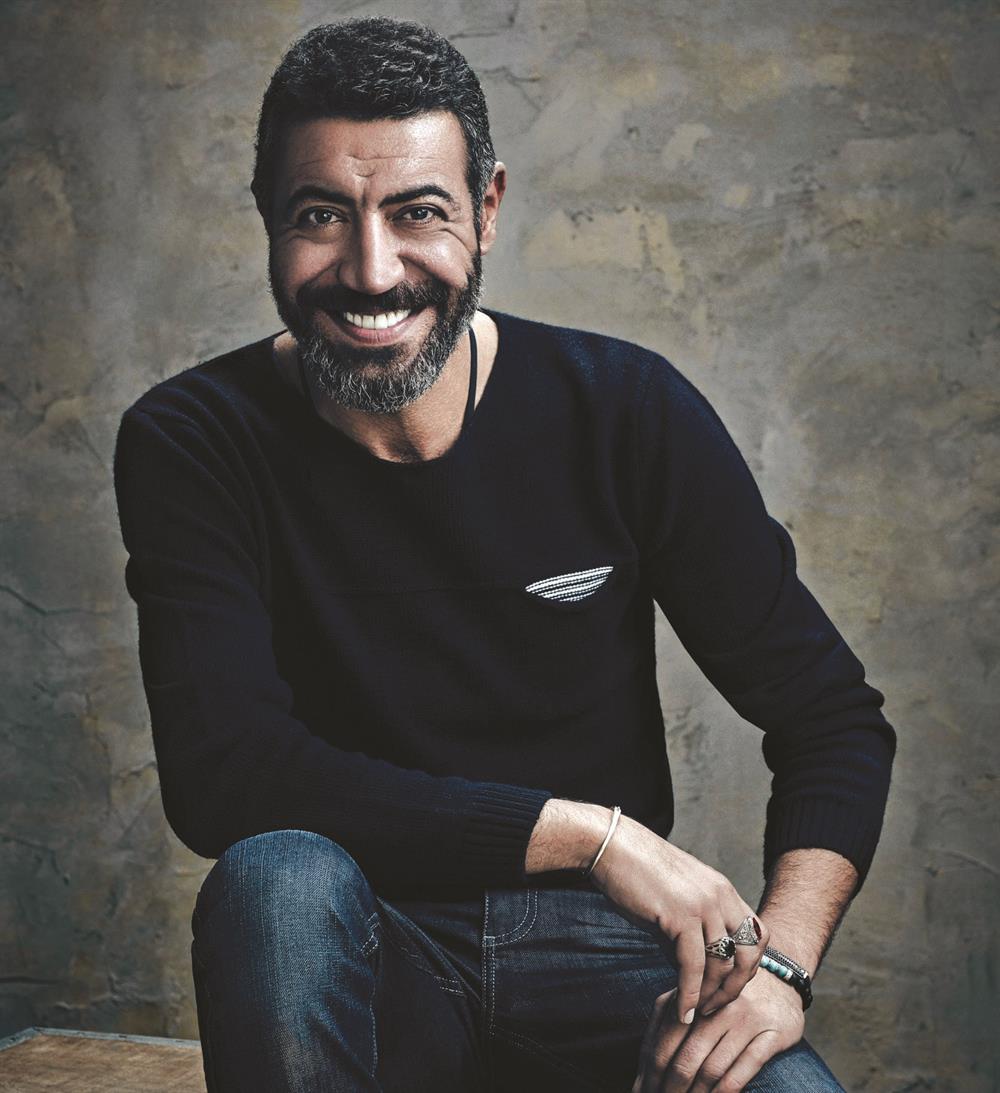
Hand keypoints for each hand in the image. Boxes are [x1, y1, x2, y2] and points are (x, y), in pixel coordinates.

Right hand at [588, 816, 767, 1021]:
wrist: (614, 847)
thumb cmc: (638, 874)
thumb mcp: (675, 903)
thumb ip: (689, 934)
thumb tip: (690, 974)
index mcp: (723, 890)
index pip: (757, 935)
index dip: (750, 966)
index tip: (728, 986)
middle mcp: (720, 896)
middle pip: (751, 953)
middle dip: (736, 987)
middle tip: (716, 1006)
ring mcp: (703, 904)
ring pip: (723, 963)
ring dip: (711, 996)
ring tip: (696, 1013)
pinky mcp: (681, 915)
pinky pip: (694, 965)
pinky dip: (690, 993)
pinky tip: (682, 1010)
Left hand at [631, 965, 804, 1091]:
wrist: (779, 980)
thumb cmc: (727, 1001)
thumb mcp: (696, 1003)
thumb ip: (668, 1031)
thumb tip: (641, 1080)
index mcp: (691, 995)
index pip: (663, 1041)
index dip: (650, 1074)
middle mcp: (717, 1004)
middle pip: (685, 1059)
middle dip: (670, 1090)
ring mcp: (745, 1018)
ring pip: (711, 1069)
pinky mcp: (771, 1034)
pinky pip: (742, 1071)